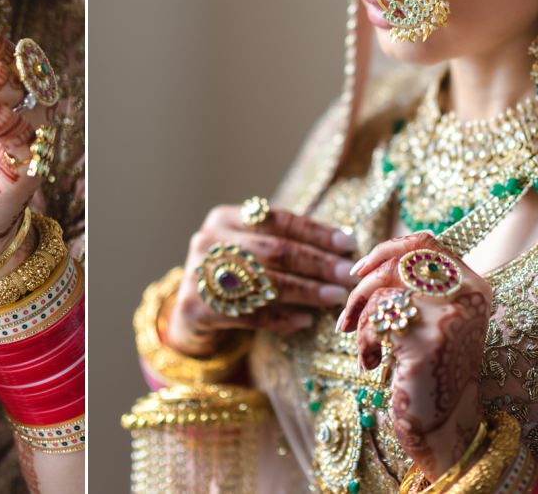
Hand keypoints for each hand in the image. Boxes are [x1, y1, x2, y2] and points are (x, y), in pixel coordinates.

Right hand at [166, 204, 357, 357]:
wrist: (190, 310)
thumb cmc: (234, 275)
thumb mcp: (249, 250)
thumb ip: (282, 243)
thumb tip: (343, 247)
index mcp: (224, 218)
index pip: (277, 219)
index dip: (314, 231)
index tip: (347, 243)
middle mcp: (208, 241)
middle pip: (273, 250)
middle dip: (316, 262)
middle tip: (347, 274)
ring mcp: (199, 273)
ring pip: (264, 282)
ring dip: (305, 290)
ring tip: (335, 297)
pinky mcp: (196, 306)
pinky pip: (249, 314)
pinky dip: (281, 318)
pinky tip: (305, 321)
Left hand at [339, 232, 491, 481]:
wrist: (442, 426)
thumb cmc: (429, 368)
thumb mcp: (431, 318)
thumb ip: (416, 285)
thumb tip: (370, 260)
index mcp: (474, 285)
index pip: (425, 242)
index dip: (386, 249)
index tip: (358, 270)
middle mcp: (469, 297)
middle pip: (399, 262)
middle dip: (363, 285)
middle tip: (347, 316)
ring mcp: (451, 317)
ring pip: (385, 289)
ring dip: (359, 314)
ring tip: (356, 339)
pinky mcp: (428, 341)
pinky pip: (378, 321)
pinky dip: (364, 340)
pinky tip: (368, 363)